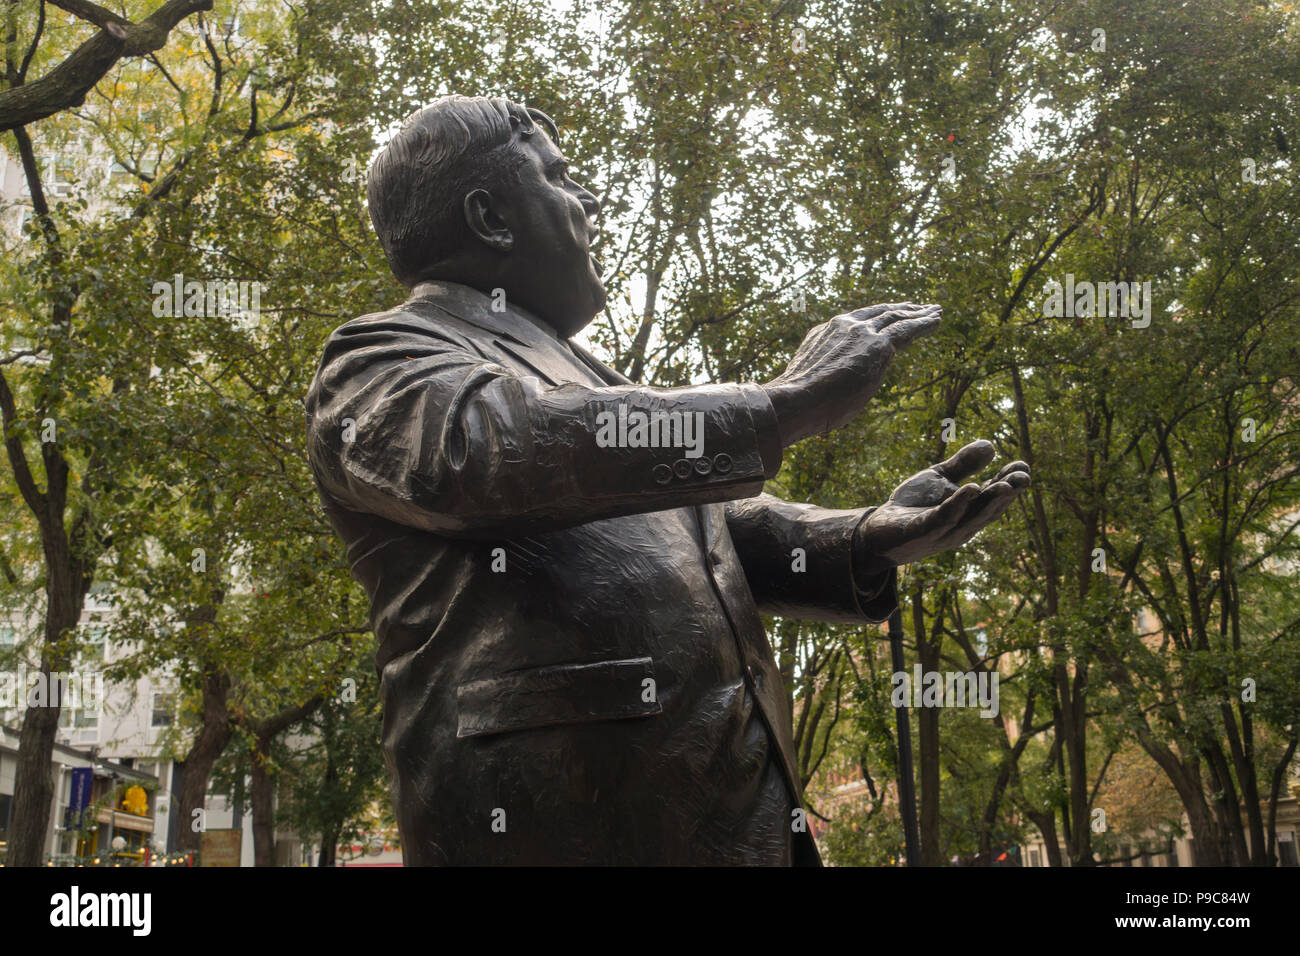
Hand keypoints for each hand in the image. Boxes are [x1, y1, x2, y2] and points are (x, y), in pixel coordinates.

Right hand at [763, 303, 940, 446]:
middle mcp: (844, 325)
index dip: (876, 317)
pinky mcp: (879, 344)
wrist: (797, 400)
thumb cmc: (799, 403)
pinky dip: (924, 323)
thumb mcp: (810, 380)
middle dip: (900, 309)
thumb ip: (824, 375)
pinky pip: (907, 329)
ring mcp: (861, 332)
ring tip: (934, 311)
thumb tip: (829, 390)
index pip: (857, 321)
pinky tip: (936, 320)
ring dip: (918, 314)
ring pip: (897, 317)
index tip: (887, 316)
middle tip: (916, 307)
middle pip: (879, 313)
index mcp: (825, 332)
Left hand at [856, 440, 1029, 569]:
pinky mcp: (922, 533)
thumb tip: (991, 445)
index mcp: (968, 511)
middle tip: (1024, 477)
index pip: (993, 497)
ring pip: (971, 518)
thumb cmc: (913, 505)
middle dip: (1007, 494)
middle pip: (989, 510)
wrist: (878, 528)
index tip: (1023, 466)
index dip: (1010, 483)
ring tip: (1004, 485)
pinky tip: (970, 490)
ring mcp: (944, 532)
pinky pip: (943, 519)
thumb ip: (963, 464)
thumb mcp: (939, 478)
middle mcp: (962, 525)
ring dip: (989, 502)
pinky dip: (958, 505)